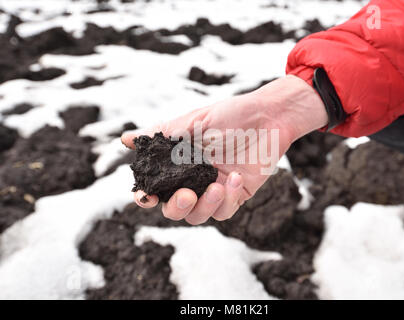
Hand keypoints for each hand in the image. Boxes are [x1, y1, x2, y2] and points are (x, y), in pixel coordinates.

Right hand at [121, 75, 327, 224]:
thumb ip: (162, 134)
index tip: (146, 196)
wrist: (268, 116)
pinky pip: (225, 211)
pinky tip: (233, 177)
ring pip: (199, 216)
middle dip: (176, 207)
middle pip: (175, 209)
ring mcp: (214, 189)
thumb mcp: (194, 122)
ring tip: (215, 186)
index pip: (155, 187)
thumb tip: (125, 139)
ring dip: (204, 206)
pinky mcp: (235, 195)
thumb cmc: (231, 115)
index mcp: (178, 164)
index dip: (146, 196)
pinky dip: (227, 198)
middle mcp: (193, 180)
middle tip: (185, 195)